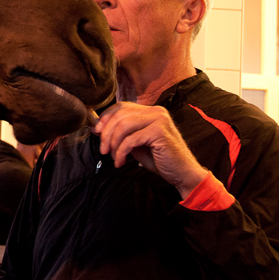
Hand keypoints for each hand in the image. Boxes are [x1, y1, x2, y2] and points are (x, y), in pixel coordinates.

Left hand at [93, 102, 207, 197]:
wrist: (182, 173)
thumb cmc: (159, 158)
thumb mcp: (136, 143)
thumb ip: (121, 133)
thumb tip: (97, 128)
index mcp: (150, 110)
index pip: (121, 106)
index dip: (106, 118)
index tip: (96, 132)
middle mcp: (156, 111)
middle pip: (120, 115)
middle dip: (106, 133)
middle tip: (103, 150)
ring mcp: (159, 120)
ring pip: (124, 126)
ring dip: (113, 143)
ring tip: (112, 156)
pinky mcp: (159, 132)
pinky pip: (131, 139)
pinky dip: (121, 152)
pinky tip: (120, 161)